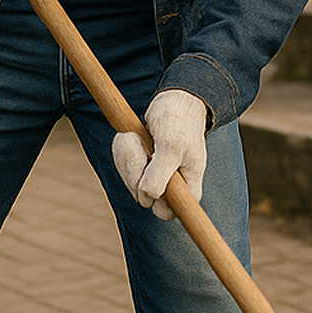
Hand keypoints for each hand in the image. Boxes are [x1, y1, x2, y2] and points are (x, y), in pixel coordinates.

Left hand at [110, 89, 209, 220]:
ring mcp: (155, 176)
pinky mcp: (142, 166)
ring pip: (130, 182)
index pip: (167, 212)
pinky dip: (124, 150)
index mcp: (188, 187)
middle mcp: (171, 186)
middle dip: (135, 169)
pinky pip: (124, 167)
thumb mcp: (172, 146)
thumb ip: (160, 174)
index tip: (154, 173)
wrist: (174, 100)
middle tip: (144, 145)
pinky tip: (134, 137)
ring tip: (140, 137)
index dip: (156, 202)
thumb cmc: (179, 121)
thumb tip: (147, 199)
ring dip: (128, 156)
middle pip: (142, 198)